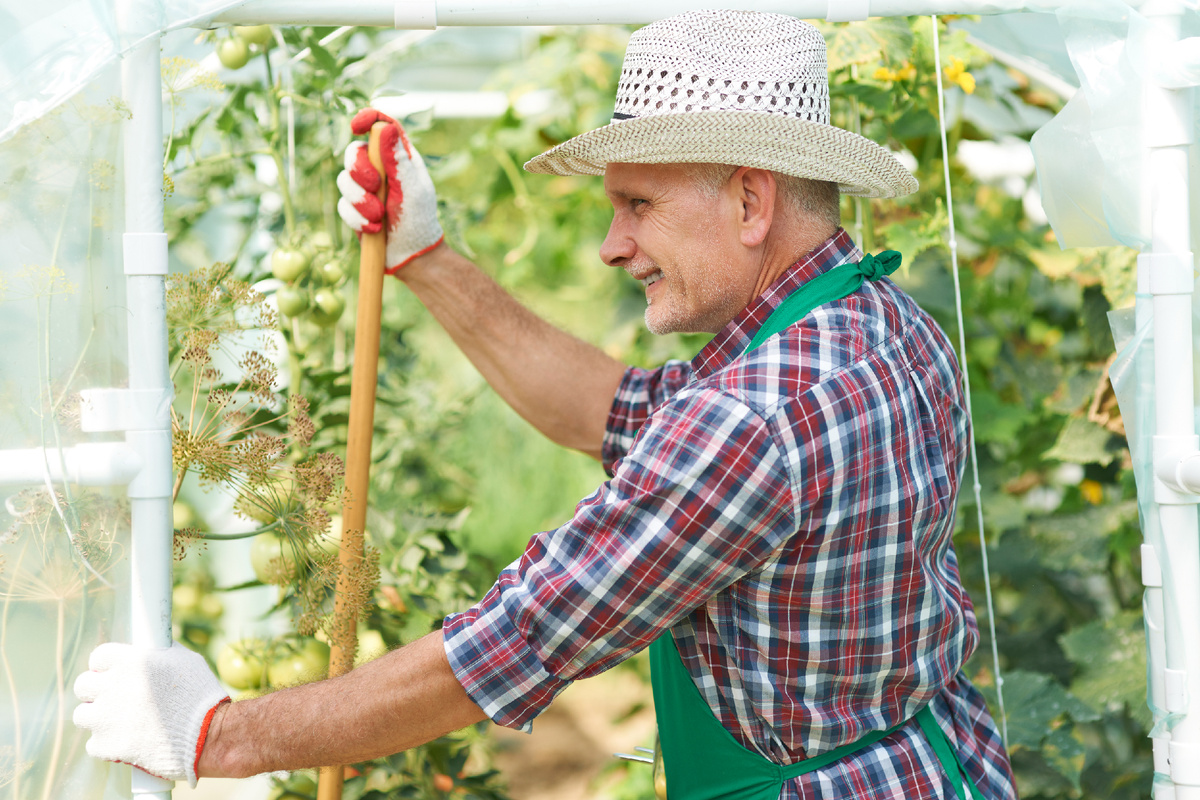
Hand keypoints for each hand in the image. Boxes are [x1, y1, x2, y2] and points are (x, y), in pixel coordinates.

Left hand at [73, 642, 229, 786]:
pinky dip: (108, 745)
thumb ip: (157, 654)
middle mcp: (115, 686)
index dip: (107, 666)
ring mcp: (107, 718)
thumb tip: (147, 649)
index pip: (99, 656)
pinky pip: (94, 744)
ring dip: (98, 718)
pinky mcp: (107, 746)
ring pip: (82, 715)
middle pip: (83, 684)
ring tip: (120, 723)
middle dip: (97, 691)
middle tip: (115, 698)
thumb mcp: (184, 661)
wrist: (209, 736)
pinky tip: (129, 742)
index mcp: (133, 661)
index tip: (114, 673)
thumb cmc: (201, 696)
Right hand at [337, 108, 444, 273]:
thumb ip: (398, 159)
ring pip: (343, 179)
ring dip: (361, 201)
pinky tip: (375, 229)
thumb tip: (386, 127)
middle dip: (360, 170)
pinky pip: (343, 205)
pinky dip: (357, 219)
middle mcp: (380, 168)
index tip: (356, 126)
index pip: (382, 125)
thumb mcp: (412, 187)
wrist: (410, 255)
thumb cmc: (418, 219)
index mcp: (399, 157)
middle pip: (354, 151)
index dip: (368, 118)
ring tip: (380, 217)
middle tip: (377, 187)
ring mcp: (365, 188)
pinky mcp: (354, 208)